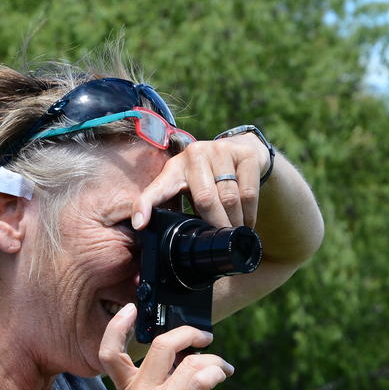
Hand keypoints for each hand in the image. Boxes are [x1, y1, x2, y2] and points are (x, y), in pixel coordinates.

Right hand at [99, 303, 233, 389]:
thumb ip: (157, 377)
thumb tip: (184, 346)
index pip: (109, 353)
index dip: (116, 326)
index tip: (131, 308)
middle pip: (162, 345)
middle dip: (189, 334)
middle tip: (205, 338)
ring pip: (192, 363)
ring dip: (215, 361)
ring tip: (222, 370)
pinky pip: (202, 382)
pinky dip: (216, 371)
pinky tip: (223, 373)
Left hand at [132, 133, 269, 230]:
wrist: (241, 149)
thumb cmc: (208, 177)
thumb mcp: (188, 187)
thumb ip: (177, 207)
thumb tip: (165, 239)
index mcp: (174, 168)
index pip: (157, 188)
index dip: (145, 205)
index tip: (139, 224)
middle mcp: (195, 155)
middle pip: (205, 199)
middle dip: (215, 224)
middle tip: (220, 240)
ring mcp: (221, 151)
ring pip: (230, 198)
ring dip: (234, 222)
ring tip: (235, 232)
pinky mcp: (245, 154)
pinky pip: (248, 193)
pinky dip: (249, 213)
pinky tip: (247, 222)